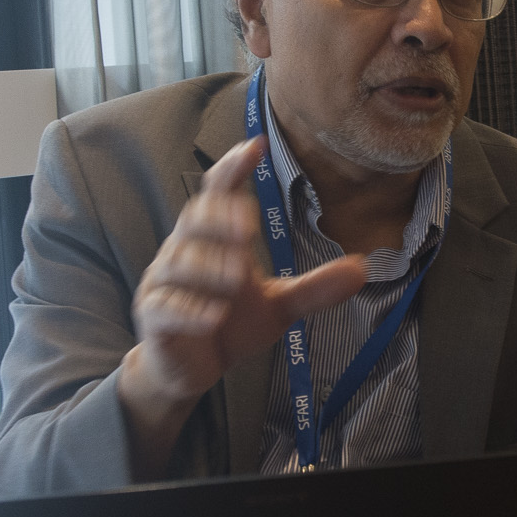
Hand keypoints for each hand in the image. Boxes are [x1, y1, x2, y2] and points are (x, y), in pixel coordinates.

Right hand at [117, 138, 368, 449]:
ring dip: (208, 268)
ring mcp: (164, 285)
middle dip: (220, 220)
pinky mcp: (154, 319)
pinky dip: (189, 309)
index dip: (234, 167)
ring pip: (179, 264)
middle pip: (194, 219)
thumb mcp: (278, 307)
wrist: (188, 371)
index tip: (258, 145)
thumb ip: (314, 288)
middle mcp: (184, 253)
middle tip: (248, 230)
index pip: (219, 192)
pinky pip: (166, 307)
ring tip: (236, 279)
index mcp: (213, 240)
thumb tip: (362, 268)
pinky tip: (213, 315)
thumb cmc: (229, 325)